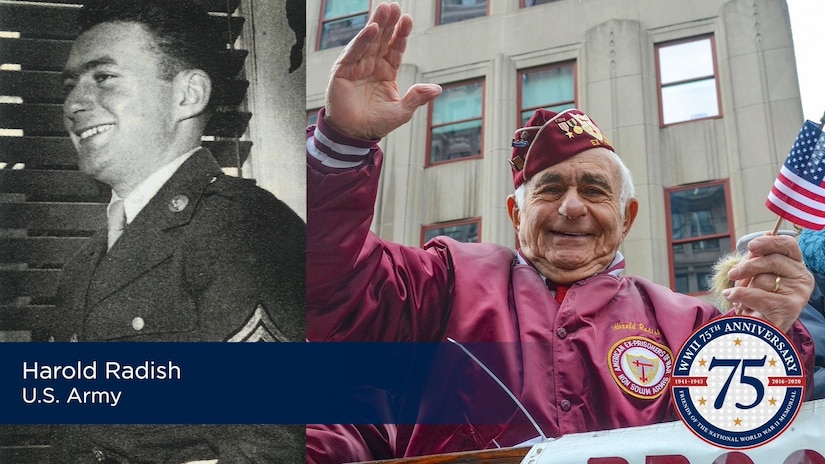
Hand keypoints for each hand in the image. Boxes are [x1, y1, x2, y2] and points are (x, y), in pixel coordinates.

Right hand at [324, 2, 441, 139]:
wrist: (353, 135)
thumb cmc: (376, 124)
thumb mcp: (401, 112)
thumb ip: (417, 98)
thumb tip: (438, 89)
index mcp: (386, 71)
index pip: (396, 49)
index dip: (402, 35)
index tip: (408, 20)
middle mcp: (372, 65)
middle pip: (382, 39)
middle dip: (389, 23)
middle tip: (395, 6)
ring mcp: (357, 66)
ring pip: (368, 41)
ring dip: (376, 25)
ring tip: (385, 9)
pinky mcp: (343, 71)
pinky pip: (354, 52)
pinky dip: (362, 40)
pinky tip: (371, 29)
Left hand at [723, 234, 813, 332]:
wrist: (757, 330)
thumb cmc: (755, 298)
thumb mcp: (755, 273)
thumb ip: (759, 256)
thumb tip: (766, 234)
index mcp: (796, 266)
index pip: (788, 245)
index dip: (770, 242)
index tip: (752, 245)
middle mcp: (803, 278)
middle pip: (772, 260)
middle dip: (747, 266)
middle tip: (733, 274)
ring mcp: (799, 294)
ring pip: (763, 279)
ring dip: (745, 288)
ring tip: (743, 298)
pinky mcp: (790, 309)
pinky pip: (758, 295)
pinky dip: (741, 296)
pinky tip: (732, 297)